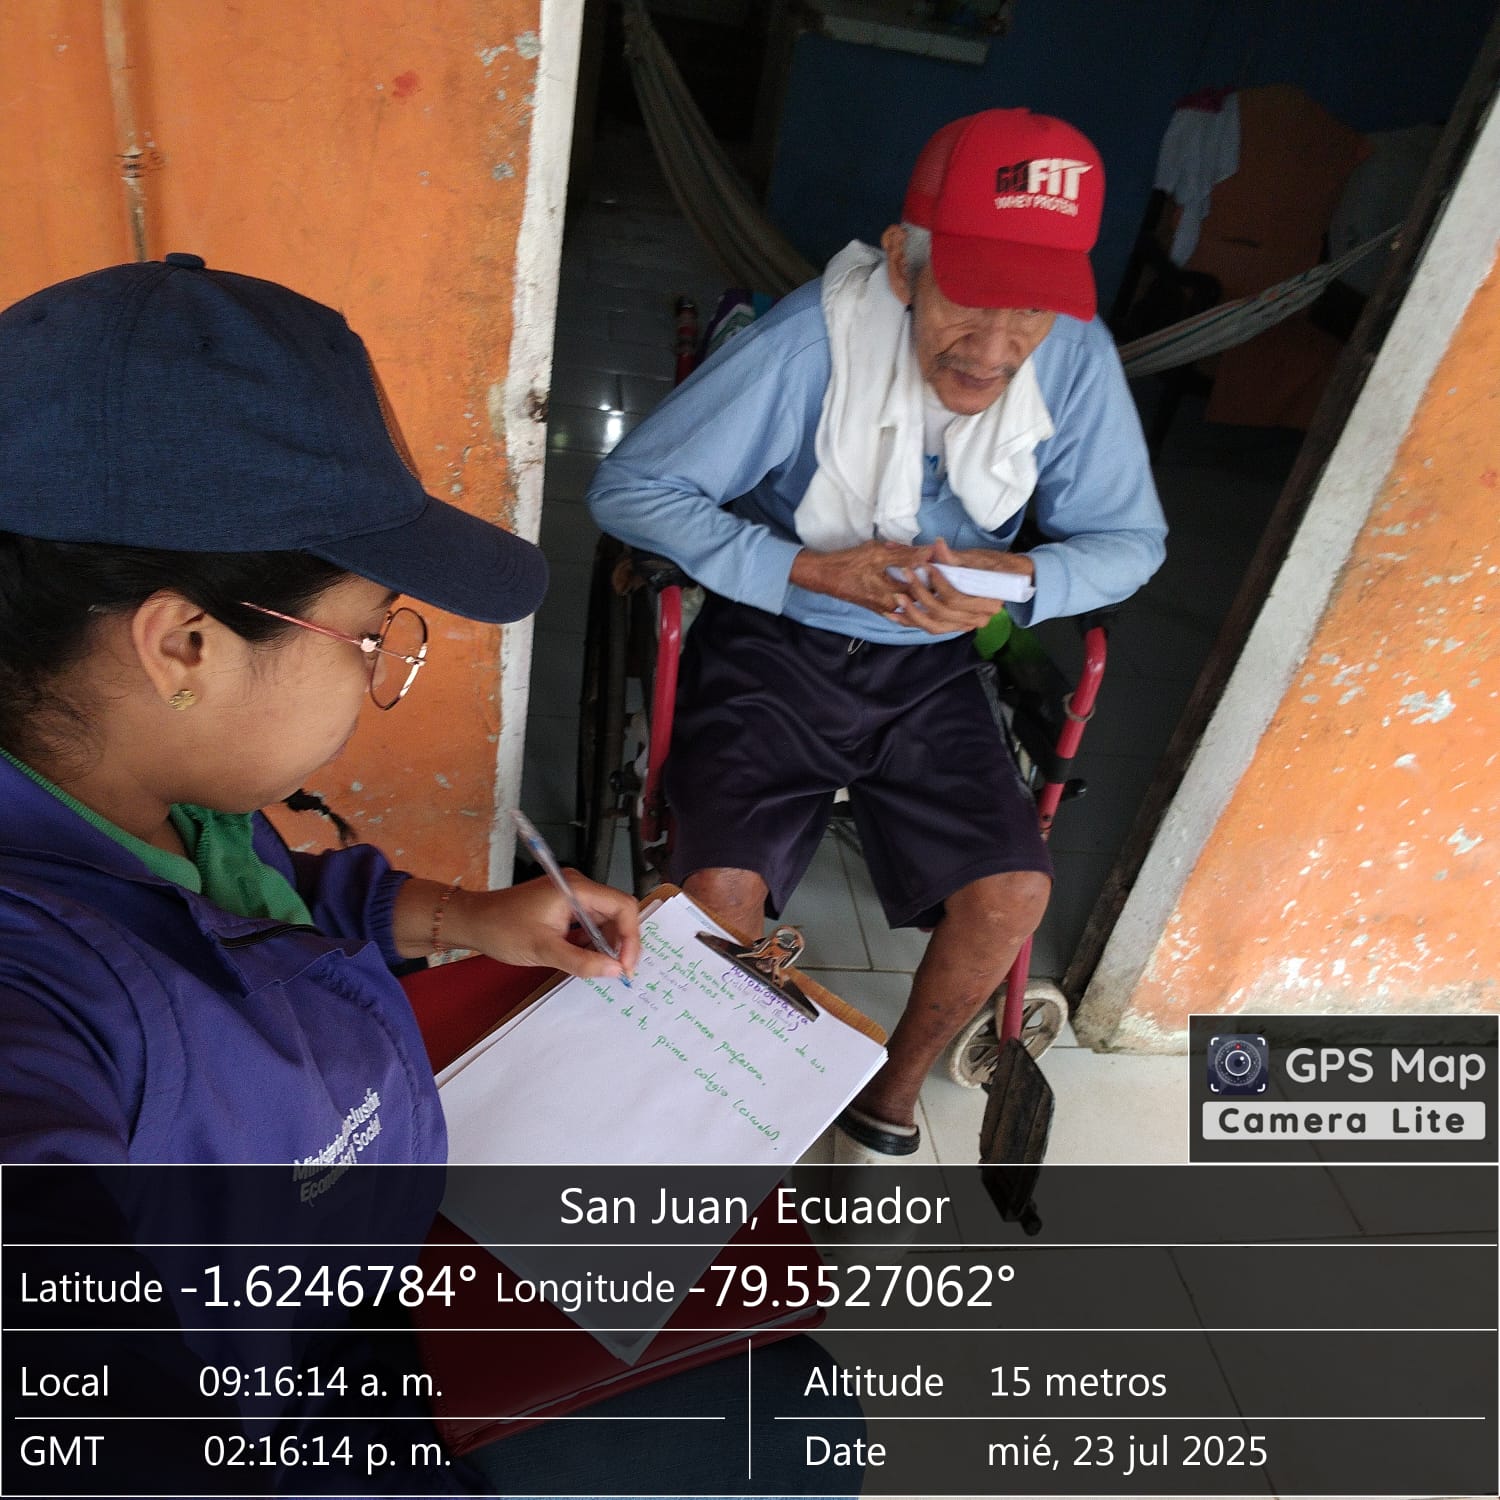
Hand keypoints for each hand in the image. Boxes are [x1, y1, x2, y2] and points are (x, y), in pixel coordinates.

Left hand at [399, 873, 640, 980]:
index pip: (622, 906)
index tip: (626, 965)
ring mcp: (571, 895)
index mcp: (577, 888)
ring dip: (608, 943)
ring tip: (607, 968)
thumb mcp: (544, 950)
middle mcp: (578, 886)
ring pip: (605, 918)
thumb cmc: (503, 930)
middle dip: (622, 942)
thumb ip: (583, 961)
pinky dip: (594, 941)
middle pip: (617, 911)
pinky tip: (591, 959)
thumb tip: (616, 970)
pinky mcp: (563, 906)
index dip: (631, 937)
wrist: (471, 921)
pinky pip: (589, 921)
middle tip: (620, 971)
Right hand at [790, 539, 934, 615]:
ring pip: (911, 600)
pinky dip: (909, 592)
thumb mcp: (878, 554)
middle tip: (942, 566)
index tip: (946, 562)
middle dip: (930, 582)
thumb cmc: (849, 563)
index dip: (938, 575)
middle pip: (920, 597)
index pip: (924, 588)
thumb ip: (905, 554)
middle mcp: (890, 607)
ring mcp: (884, 609)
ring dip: (919, 586)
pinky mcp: (879, 608)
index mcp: (892, 595)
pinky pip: (901, 603)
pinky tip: (912, 581)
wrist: (825, 575)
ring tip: (929, 573)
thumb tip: (930, 552)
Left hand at [881, 538, 1033, 635]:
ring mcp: (965, 625)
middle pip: (943, 613)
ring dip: (912, 614)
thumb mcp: (974, 558)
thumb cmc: (992, 564)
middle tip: (906, 575)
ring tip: (896, 600)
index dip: (938, 583)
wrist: (1006, 577)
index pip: (956, 598)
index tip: (925, 566)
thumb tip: (937, 545)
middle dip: (921, 595)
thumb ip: (953, 556)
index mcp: (987, 602)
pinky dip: (912, 622)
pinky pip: (931, 628)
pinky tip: (895, 616)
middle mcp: (978, 618)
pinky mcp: (954, 626)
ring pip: (935, 626)